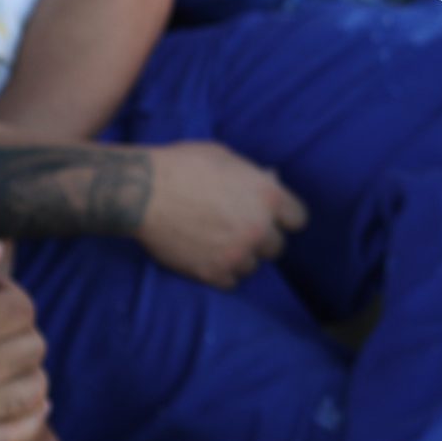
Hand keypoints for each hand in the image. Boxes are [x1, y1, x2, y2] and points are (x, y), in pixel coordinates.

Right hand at [136, 141, 308, 288]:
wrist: (143, 192)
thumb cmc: (184, 165)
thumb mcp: (227, 158)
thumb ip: (253, 176)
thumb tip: (271, 181)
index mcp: (268, 197)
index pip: (298, 219)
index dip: (284, 217)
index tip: (272, 216)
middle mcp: (258, 229)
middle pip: (277, 246)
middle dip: (262, 237)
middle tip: (240, 228)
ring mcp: (237, 254)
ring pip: (253, 266)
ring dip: (242, 256)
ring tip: (220, 242)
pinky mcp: (213, 273)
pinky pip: (231, 282)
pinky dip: (223, 272)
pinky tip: (209, 256)